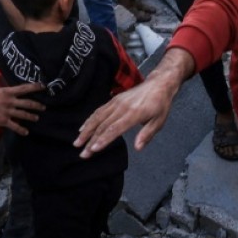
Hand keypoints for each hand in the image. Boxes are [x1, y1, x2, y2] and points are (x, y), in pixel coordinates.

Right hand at [0, 82, 45, 135]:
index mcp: (7, 92)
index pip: (24, 88)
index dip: (35, 87)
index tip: (43, 86)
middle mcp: (10, 101)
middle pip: (28, 103)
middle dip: (37, 105)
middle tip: (44, 107)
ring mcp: (7, 111)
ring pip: (24, 114)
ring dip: (32, 116)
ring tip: (37, 118)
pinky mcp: (3, 120)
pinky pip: (15, 126)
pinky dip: (21, 130)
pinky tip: (26, 132)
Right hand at [74, 47, 193, 157]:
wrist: (159, 84)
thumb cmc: (160, 104)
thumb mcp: (159, 121)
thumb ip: (147, 134)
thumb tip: (138, 148)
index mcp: (134, 114)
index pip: (115, 128)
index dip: (103, 140)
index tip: (93, 149)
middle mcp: (122, 107)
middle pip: (103, 125)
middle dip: (91, 140)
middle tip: (83, 154)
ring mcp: (116, 102)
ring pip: (97, 117)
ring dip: (86, 131)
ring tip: (77, 143)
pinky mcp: (114, 99)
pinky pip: (99, 110)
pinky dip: (89, 120)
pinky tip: (83, 128)